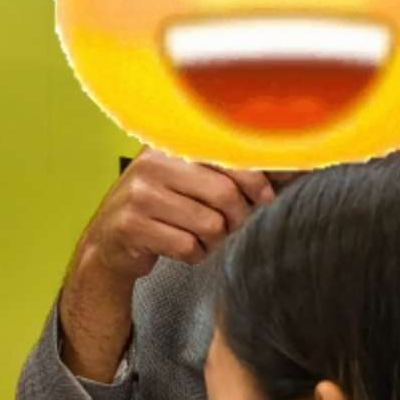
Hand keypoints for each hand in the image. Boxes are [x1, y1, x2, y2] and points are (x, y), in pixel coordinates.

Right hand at [57, 158, 273, 385]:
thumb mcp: (189, 181)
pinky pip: (187, 247)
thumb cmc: (162, 208)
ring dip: (214, 240)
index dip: (256, 181)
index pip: (228, 157)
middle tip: (231, 224)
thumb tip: (291, 170)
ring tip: (200, 237)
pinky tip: (182, 248)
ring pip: (209, 224)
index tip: (265, 198)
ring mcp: (139, 195)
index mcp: (171, 145)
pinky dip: (194, 254)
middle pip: (225, 194)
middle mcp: (153, 164)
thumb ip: (232, 174)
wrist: (109, 241)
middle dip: (237, 217)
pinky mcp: (131, 227)